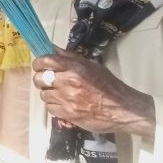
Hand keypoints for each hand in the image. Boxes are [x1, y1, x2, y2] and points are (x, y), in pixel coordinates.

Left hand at [32, 49, 154, 136]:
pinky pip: (49, 108)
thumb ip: (70, 57)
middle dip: (40, 79)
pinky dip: (54, 106)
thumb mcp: (92, 66)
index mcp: (75, 68)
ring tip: (59, 94)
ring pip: (43, 94)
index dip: (38, 63)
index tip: (39, 66)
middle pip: (39, 79)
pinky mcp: (67, 114)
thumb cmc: (110, 86)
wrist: (123, 110)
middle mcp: (68, 82)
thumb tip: (52, 48)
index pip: (45, 60)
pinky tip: (64, 104)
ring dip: (49, 93)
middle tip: (48, 81)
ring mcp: (66, 99)